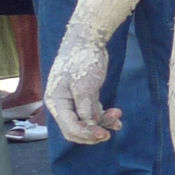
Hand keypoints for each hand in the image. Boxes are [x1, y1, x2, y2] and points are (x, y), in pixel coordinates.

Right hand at [44, 30, 120, 144]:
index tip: (104, 134)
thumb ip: (85, 107)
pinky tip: (117, 118)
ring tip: (118, 115)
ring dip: (102, 122)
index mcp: (57, 101)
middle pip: (75, 129)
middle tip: (109, 134)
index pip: (69, 127)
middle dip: (92, 133)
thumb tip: (89, 125)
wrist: (87, 40)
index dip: (86, 133)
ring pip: (87, 122)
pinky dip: (104, 117)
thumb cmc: (82, 60)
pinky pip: (93, 113)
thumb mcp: (84, 85)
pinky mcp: (85, 96)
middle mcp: (62, 104)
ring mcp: (73, 101)